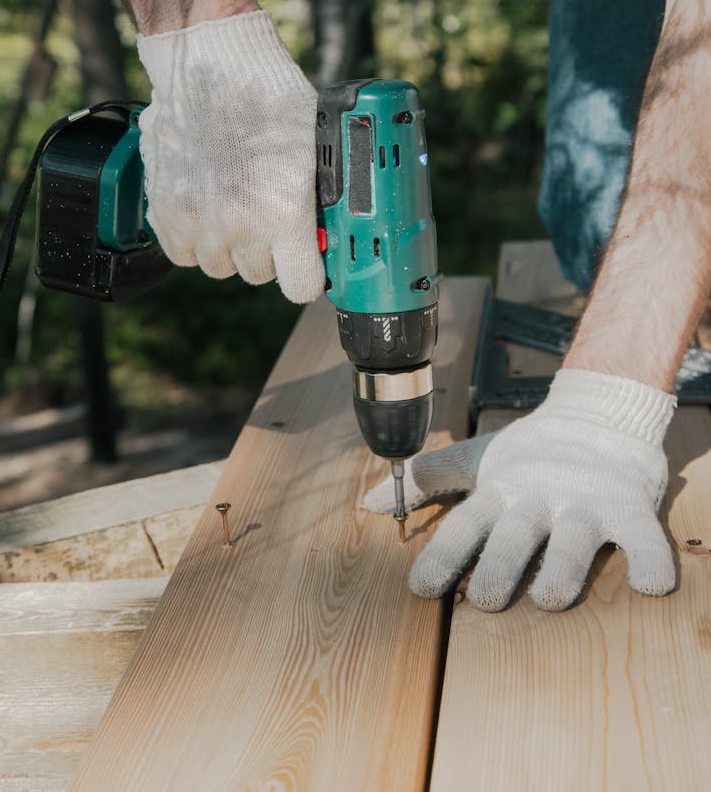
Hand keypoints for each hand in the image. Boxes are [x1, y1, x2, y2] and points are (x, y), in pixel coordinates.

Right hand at [137, 10, 323, 302]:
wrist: (212, 65)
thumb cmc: (270, 98)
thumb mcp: (315, 149)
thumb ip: (319, 201)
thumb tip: (328, 235)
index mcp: (285, 212)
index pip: (302, 287)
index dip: (307, 275)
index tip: (307, 262)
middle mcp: (241, 225)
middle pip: (259, 274)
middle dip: (266, 251)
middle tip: (267, 216)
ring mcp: (199, 221)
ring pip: (219, 265)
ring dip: (228, 246)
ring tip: (234, 205)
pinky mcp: (165, 211)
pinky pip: (182, 253)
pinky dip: (193, 238)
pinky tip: (206, 208)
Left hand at [364, 369, 676, 610]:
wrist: (601, 414)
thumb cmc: (532, 450)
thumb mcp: (477, 460)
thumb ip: (426, 479)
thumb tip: (364, 503)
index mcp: (500, 490)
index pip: (464, 523)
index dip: (443, 556)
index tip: (420, 589)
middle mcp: (538, 495)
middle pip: (515, 535)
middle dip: (499, 567)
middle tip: (487, 599)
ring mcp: (584, 500)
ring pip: (573, 539)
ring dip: (562, 569)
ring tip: (550, 598)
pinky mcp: (628, 506)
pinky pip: (643, 536)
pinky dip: (651, 559)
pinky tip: (650, 584)